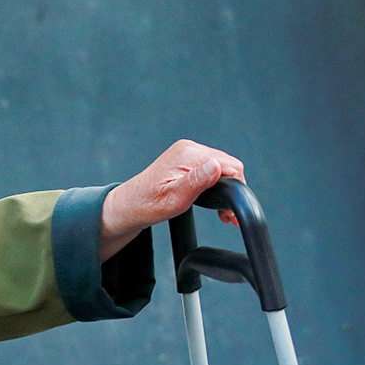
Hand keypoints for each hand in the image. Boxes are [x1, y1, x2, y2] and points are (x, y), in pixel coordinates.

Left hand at [101, 139, 245, 260]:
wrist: (129, 206)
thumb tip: (216, 165)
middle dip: (232, 190)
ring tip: (222, 212)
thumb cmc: (147, 205)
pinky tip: (214, 201)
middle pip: (228, 165)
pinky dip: (216, 186)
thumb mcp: (174, 198)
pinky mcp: (186, 160)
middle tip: (227, 215)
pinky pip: (210, 169)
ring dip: (225, 190)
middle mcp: (189, 149)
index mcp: (187, 154)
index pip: (229, 165)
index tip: (230, 209)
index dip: (235, 188)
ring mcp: (187, 153)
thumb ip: (197, 182)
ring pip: (222, 168)